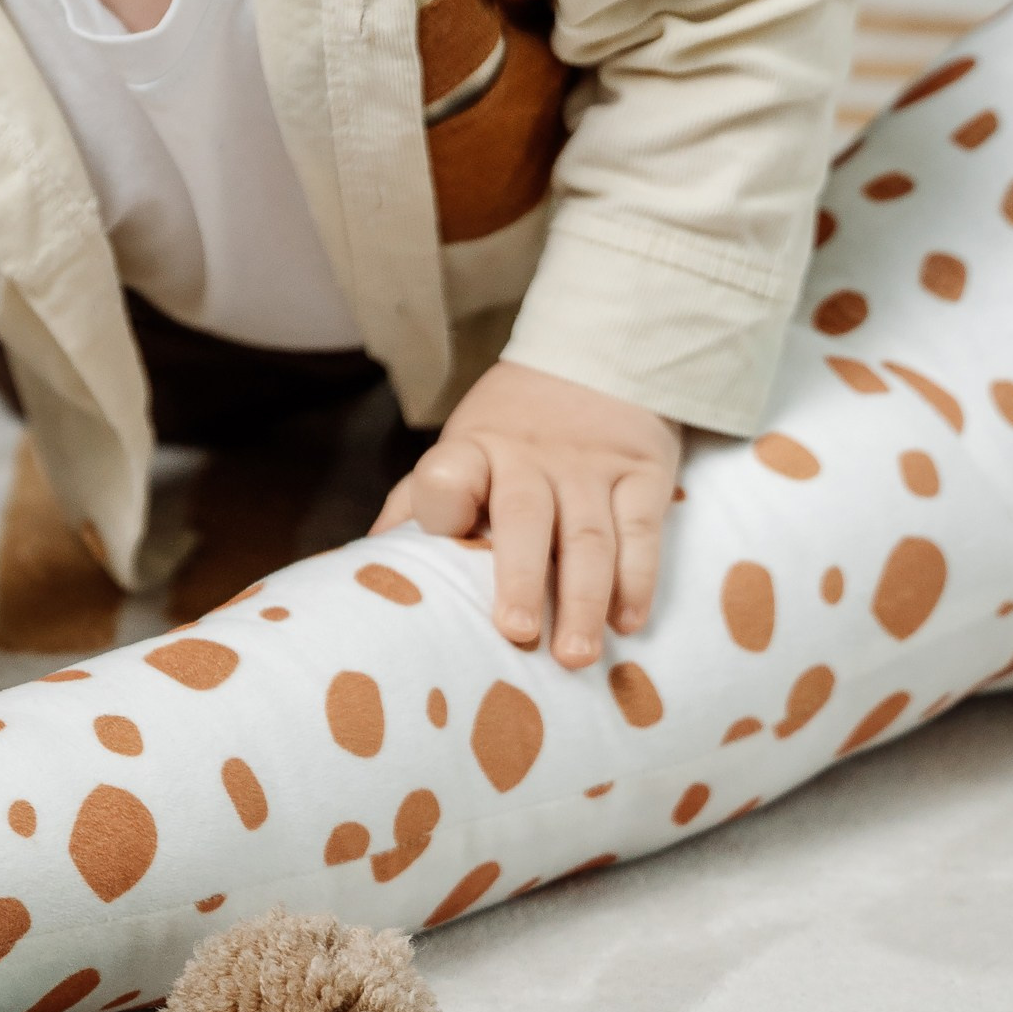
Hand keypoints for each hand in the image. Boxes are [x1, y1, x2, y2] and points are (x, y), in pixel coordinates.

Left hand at [372, 360, 679, 668]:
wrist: (594, 356)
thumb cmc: (509, 432)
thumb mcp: (460, 451)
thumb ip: (417, 506)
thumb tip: (369, 569)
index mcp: (472, 450)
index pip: (448, 473)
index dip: (442, 502)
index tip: (442, 542)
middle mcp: (530, 456)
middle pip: (525, 516)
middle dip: (520, 576)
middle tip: (517, 633)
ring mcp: (590, 465)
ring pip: (589, 535)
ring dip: (583, 599)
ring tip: (575, 655)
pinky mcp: (643, 471)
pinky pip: (643, 529)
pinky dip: (637, 580)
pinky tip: (628, 621)